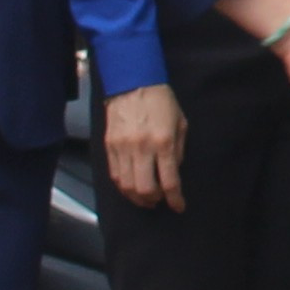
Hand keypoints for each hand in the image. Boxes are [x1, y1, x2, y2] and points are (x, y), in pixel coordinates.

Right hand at [103, 82, 187, 208]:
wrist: (133, 83)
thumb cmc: (161, 102)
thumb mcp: (180, 123)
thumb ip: (178, 150)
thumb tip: (173, 173)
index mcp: (163, 142)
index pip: (169, 181)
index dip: (175, 199)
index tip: (179, 206)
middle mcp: (142, 148)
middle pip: (145, 189)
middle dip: (155, 201)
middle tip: (160, 201)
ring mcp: (122, 148)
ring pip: (126, 186)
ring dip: (137, 197)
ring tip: (146, 198)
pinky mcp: (109, 146)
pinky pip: (115, 175)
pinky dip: (123, 186)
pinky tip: (131, 186)